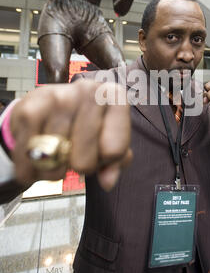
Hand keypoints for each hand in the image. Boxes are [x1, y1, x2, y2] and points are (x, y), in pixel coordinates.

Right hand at [10, 81, 131, 191]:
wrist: (41, 108)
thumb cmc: (81, 126)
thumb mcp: (106, 140)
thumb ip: (116, 162)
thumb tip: (108, 181)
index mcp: (112, 96)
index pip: (115, 151)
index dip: (104, 161)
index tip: (98, 149)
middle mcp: (88, 91)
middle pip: (85, 161)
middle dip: (78, 166)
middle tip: (73, 151)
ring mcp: (58, 98)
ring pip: (57, 161)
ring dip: (53, 168)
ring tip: (55, 150)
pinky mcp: (29, 109)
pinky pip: (32, 160)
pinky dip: (31, 169)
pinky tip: (36, 154)